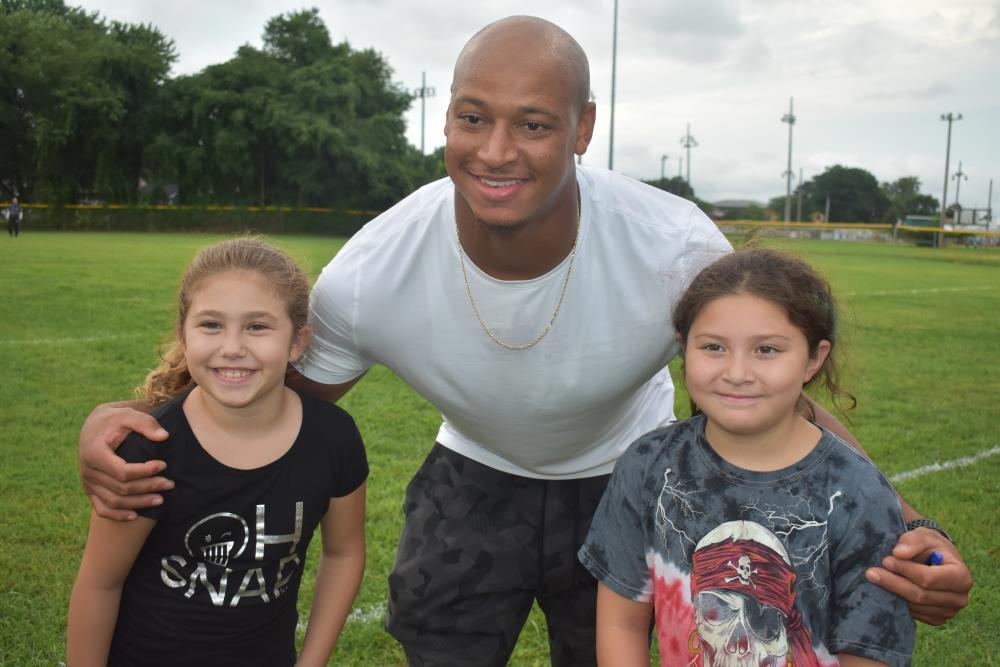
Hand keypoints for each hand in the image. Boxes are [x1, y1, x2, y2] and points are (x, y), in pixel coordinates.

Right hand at [79, 404, 172, 520]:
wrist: (94, 427)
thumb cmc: (114, 420)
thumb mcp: (128, 414)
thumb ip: (145, 423)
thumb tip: (164, 437)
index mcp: (95, 453)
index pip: (122, 471)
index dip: (145, 472)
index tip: (163, 465)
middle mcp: (88, 471)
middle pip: (121, 488)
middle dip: (148, 487)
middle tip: (170, 484)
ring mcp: (88, 482)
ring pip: (114, 501)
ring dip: (138, 503)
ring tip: (161, 500)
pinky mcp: (90, 490)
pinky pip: (101, 508)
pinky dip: (117, 515)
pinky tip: (135, 516)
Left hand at [865, 527, 971, 624]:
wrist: (936, 558)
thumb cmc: (930, 546)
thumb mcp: (924, 536)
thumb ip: (912, 542)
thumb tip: (898, 553)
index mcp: (962, 577)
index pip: (929, 579)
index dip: (905, 570)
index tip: (886, 560)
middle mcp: (959, 598)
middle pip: (920, 595)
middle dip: (893, 583)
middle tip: (871, 572)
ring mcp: (948, 612)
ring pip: (915, 606)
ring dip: (892, 593)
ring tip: (875, 578)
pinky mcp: (936, 619)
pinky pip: (914, 613)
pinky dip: (897, 601)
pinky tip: (886, 589)